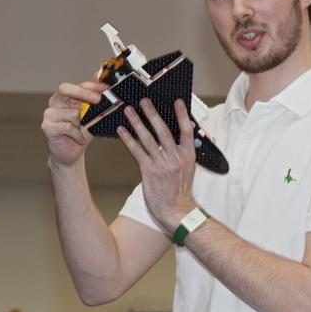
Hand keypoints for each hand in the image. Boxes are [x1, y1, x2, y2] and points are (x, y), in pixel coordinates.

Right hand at [41, 74, 108, 167]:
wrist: (71, 154)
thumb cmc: (81, 134)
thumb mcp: (92, 116)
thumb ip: (96, 101)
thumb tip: (103, 82)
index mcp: (65, 97)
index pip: (78, 85)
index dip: (92, 85)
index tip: (106, 89)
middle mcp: (55, 102)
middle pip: (64, 88)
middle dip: (83, 93)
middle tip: (98, 99)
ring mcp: (49, 114)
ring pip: (72, 113)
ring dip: (82, 125)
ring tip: (81, 132)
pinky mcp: (46, 127)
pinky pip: (68, 127)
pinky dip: (78, 135)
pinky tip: (78, 139)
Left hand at [118, 98, 197, 231]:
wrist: (176, 210)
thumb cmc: (180, 191)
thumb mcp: (187, 169)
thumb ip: (181, 153)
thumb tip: (174, 138)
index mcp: (188, 155)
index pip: (187, 131)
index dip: (182, 115)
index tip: (178, 102)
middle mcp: (175, 157)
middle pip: (164, 131)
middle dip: (152, 114)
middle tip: (144, 101)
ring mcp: (162, 164)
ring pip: (148, 139)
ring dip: (137, 123)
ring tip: (129, 111)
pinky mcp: (149, 171)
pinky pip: (137, 151)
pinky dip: (128, 140)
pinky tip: (122, 131)